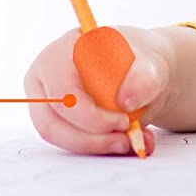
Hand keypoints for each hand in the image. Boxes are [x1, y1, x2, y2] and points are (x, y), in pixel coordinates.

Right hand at [24, 26, 167, 156]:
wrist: (139, 75)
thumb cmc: (139, 65)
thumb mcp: (151, 67)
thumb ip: (144, 80)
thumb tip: (125, 101)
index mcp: (67, 48)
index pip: (64, 91)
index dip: (91, 116)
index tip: (124, 123)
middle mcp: (46, 71)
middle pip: (52, 118)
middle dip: (91, 138)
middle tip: (125, 142)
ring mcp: (44, 96)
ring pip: (55, 134)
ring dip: (92, 146)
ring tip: (126, 143)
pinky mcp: (51, 118)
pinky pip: (64, 141)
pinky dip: (93, 148)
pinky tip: (120, 143)